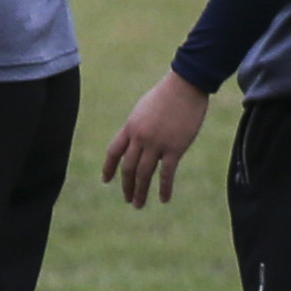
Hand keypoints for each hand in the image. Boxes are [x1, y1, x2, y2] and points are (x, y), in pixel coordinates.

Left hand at [103, 70, 210, 205]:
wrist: (185, 86)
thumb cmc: (167, 95)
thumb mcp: (144, 109)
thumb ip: (139, 127)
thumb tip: (138, 142)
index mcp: (130, 127)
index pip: (114, 151)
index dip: (108, 167)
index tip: (106, 180)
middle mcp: (139, 137)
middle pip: (128, 167)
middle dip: (126, 185)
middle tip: (128, 199)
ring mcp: (156, 143)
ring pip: (144, 174)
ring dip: (140, 191)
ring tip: (138, 204)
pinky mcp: (175, 148)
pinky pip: (166, 173)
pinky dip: (164, 188)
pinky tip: (163, 199)